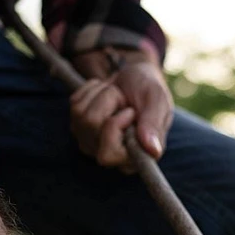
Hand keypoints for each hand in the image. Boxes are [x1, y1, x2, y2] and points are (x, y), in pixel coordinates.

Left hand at [69, 53, 172, 170]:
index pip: (108, 156)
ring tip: (118, 96)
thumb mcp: (157, 101)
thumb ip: (154, 125)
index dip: (115, 127)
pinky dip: (92, 91)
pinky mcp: (78, 128)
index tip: (131, 112)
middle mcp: (111, 156)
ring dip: (102, 95)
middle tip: (125, 101)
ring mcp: (92, 143)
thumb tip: (153, 150)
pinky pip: (76, 104)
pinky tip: (106, 95)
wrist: (136, 77)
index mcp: (135, 157)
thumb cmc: (149, 91)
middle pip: (91, 127)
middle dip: (108, 102)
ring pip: (82, 115)